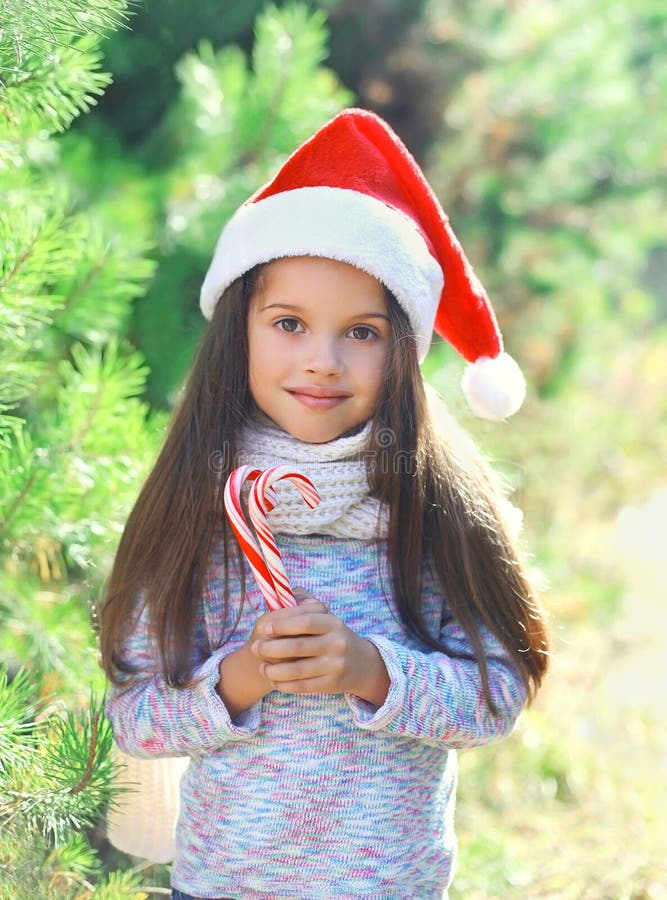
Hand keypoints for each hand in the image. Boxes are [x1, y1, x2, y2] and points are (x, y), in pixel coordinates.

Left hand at [216, 592, 328, 718]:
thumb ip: (304, 604)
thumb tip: (282, 596)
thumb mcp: (326, 617)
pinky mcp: (332, 684)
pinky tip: (274, 680)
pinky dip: (285, 684)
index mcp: (333, 623)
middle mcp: (337, 643)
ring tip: (261, 668)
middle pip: (298, 647)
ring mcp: (336, 665)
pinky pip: (303, 686)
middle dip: (272, 649)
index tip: (264, 628)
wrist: (361, 663)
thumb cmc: (332, 635)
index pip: (305, 621)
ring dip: (274, 670)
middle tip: (255, 648)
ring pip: (298, 670)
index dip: (282, 625)